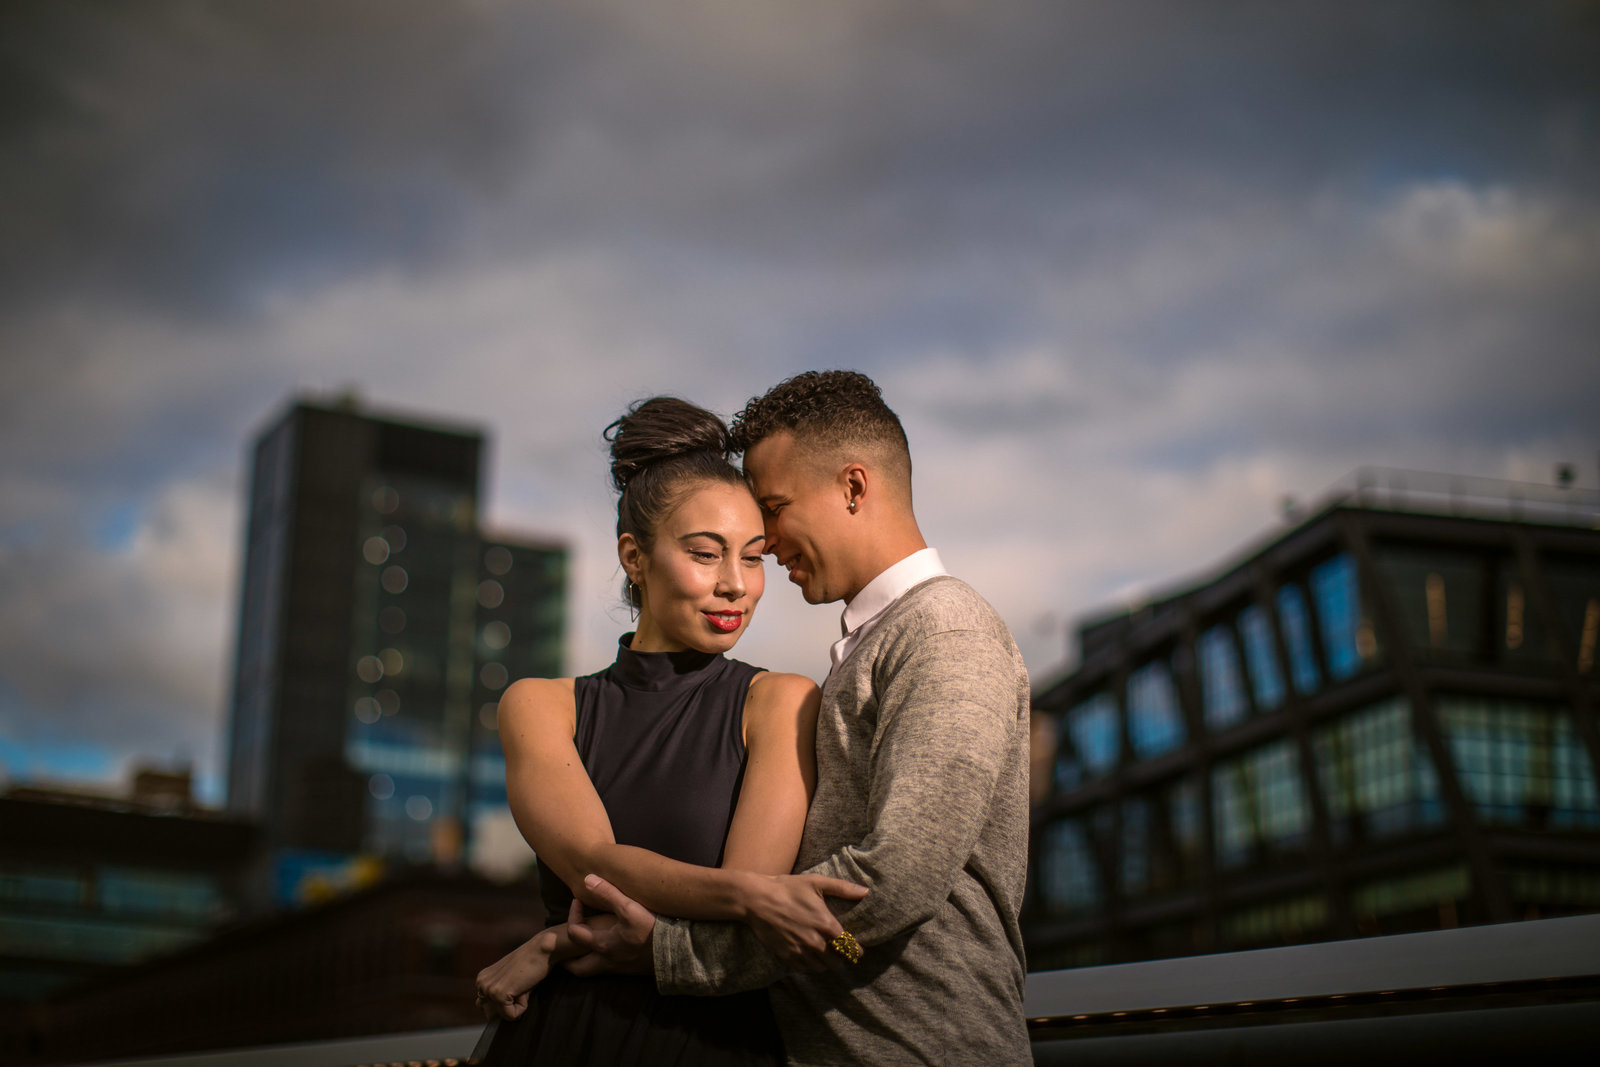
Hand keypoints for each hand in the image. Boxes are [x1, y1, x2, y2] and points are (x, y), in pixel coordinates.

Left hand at [475, 927, 556, 1019]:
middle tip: (519, 985)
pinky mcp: (498, 994)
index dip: (506, 1002)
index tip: (516, 984)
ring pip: (504, 1015)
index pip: (487, 1007)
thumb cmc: (531, 963)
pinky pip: (512, 1015)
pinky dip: (523, 1005)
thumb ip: (497, 994)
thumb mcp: (510, 979)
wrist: (542, 950)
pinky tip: (525, 987)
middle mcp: (481, 984)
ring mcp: (488, 989)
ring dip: (518, 1004)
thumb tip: (490, 1016)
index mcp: (482, 980)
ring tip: (523, 984)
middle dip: (509, 1006)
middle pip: (492, 1015)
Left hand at [564, 874, 656, 975]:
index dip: (572, 915)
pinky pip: (609, 971)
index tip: (578, 901)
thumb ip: (608, 893)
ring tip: (585, 949)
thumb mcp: (629, 907)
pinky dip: (602, 962)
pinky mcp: (632, 971)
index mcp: (602, 944)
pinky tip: (610, 950)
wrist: (678, 953)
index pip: (574, 933)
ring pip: (593, 972)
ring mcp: (620, 969)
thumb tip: (587, 879)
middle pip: (578, 968)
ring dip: (585, 962)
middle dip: (567, 960)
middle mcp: (607, 960)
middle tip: (565, 947)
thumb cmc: (651, 929)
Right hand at [741, 873, 867, 969]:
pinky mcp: (786, 956)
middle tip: (840, 953)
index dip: (855, 950)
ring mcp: (800, 951)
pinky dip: (810, 965)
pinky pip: (804, 969)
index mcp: (825, 924)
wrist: (757, 900)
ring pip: (821, 968)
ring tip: (826, 956)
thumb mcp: (816, 883)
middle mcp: (815, 942)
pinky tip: (810, 957)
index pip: (849, 946)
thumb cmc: (787, 888)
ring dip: (826, 964)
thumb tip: (865, 891)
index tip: (858, 951)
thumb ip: (842, 888)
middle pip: (837, 962)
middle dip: (841, 958)